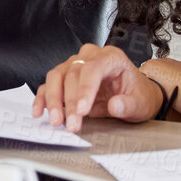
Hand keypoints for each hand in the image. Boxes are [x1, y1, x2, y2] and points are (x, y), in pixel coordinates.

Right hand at [32, 43, 162, 131]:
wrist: (134, 94)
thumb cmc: (137, 94)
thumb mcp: (140, 103)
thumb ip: (129, 105)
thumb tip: (115, 105)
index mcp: (111, 57)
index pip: (93, 68)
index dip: (85, 89)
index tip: (82, 111)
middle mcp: (91, 56)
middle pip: (72, 74)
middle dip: (70, 102)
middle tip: (71, 124)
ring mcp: (75, 64)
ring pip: (56, 76)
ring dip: (53, 100)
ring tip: (56, 121)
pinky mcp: (65, 77)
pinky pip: (49, 84)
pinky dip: (43, 98)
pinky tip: (39, 111)